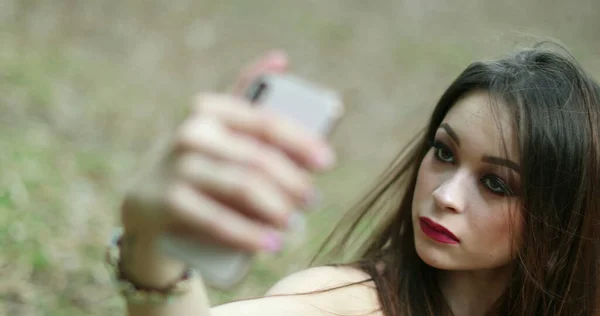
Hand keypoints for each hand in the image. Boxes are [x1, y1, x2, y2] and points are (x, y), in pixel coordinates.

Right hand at [120, 51, 335, 253]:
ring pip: (243, 187)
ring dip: (278, 209)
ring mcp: (177, 167)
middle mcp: (192, 132)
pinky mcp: (168, 202)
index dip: (302, 142)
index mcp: (211, 109)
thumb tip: (281, 58)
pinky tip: (271, 245)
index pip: (267, 122)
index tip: (327, 162)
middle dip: (294, 183)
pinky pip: (218, 221)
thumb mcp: (219, 126)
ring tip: (295, 225)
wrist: (146, 201)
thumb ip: (247, 94)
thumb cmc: (201, 161)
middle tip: (311, 201)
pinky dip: (250, 235)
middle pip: (259, 159)